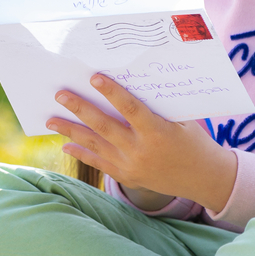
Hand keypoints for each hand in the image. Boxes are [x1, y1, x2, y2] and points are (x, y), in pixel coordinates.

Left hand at [47, 75, 238, 213]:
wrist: (203, 178)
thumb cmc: (194, 141)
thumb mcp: (181, 120)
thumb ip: (155, 107)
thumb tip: (126, 85)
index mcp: (158, 133)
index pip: (130, 109)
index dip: (111, 92)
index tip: (94, 77)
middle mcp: (141, 151)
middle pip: (103, 127)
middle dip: (79, 109)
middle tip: (60, 94)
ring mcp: (131, 166)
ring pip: (95, 146)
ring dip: (71, 131)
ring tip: (51, 120)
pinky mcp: (127, 177)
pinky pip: (99, 163)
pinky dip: (81, 153)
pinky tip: (66, 144)